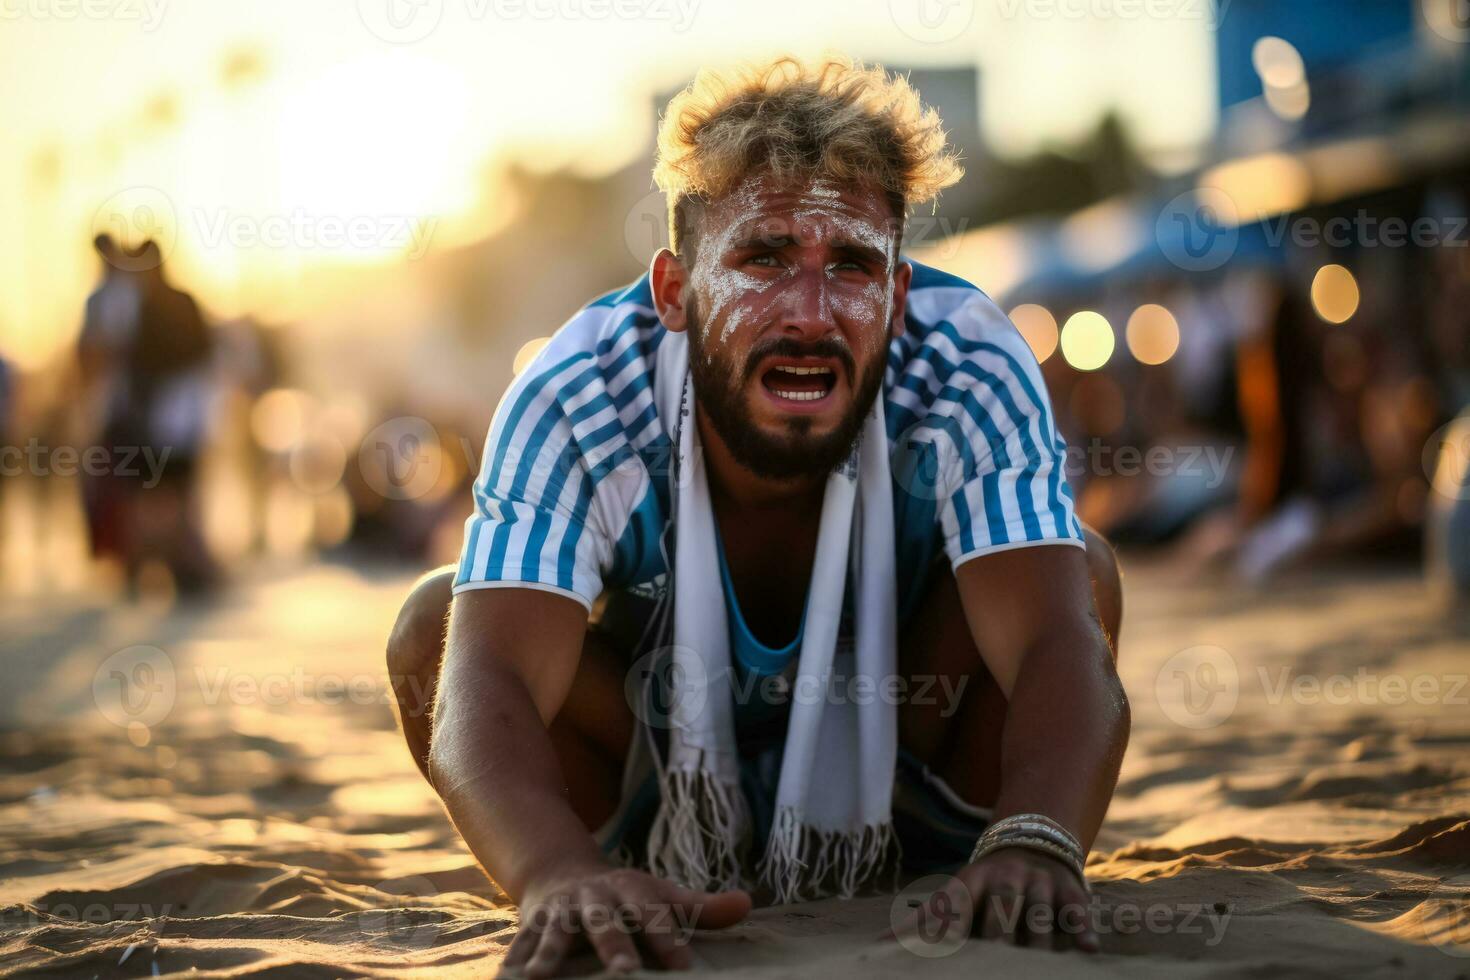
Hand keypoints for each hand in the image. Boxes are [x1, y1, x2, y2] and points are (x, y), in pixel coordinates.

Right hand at [501, 863, 751, 976]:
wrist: (563, 873)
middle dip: (613, 947)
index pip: (654, 914)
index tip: (683, 968)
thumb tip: (747, 903)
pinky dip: (514, 960)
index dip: (668, 939)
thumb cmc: (626, 897)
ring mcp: (560, 911)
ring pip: (555, 932)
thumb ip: (701, 908)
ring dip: (549, 953)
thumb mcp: (662, 897)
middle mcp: (594, 899)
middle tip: (624, 972)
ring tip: (541, 977)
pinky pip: (520, 943)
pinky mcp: (532, 924)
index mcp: (631, 891)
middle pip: (606, 923)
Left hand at [893, 847, 1097, 952]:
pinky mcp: (1070, 887)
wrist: (1032, 836)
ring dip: (1039, 942)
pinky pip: (1077, 909)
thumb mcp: (958, 892)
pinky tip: (1088, 949)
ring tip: (1035, 968)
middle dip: (998, 939)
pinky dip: (1083, 928)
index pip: (957, 906)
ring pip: (1039, 915)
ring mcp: (1039, 881)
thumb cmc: (986, 884)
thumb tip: (879, 943)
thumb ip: (927, 920)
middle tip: (992, 967)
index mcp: (973, 881)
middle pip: (1001, 911)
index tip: (940, 952)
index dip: (948, 929)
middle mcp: (1006, 878)